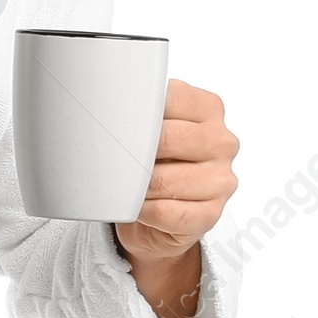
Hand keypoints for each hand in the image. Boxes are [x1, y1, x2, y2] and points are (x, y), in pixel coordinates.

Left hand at [113, 78, 238, 317]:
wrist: (159, 220)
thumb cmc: (153, 165)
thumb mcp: (149, 128)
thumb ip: (138, 110)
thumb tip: (95, 97)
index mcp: (209, 108)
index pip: (172, 98)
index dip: (136, 112)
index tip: (113, 122)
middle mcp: (221, 141)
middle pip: (168, 139)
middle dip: (133, 152)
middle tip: (110, 158)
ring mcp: (220, 180)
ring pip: (166, 179)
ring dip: (135, 186)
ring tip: (119, 186)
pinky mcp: (210, 214)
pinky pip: (168, 212)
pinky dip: (144, 211)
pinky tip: (134, 208)